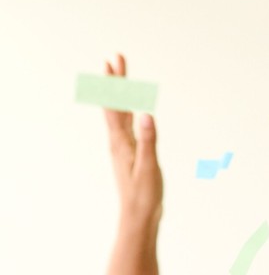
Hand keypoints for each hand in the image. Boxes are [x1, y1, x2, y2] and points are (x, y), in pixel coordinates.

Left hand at [101, 55, 160, 232]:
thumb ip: (148, 140)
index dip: (115, 84)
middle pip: (115, 105)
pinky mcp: (130, 155)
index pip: (115, 106)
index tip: (113, 62)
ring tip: (122, 80)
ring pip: (120, 114)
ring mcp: (123, 148)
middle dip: (116, 81)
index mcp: (121, 141)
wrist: (138, 215)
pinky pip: (126, 126)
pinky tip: (130, 112)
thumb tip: (145, 114)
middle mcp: (118, 141)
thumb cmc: (144, 194)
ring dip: (120, 95)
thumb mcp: (149, 166)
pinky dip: (127, 113)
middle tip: (116, 59)